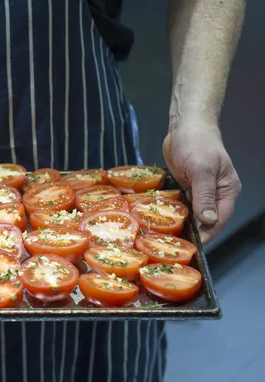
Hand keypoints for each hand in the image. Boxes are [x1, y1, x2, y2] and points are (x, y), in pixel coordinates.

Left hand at [163, 117, 240, 243]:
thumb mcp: (201, 169)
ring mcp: (200, 191)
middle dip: (194, 231)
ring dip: (182, 223)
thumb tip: (208, 219)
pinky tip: (162, 221)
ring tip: (167, 238)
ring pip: (193, 214)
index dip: (208, 234)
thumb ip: (205, 195)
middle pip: (206, 220)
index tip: (194, 246)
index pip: (220, 219)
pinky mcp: (187, 187)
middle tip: (175, 245)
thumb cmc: (197, 143)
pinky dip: (174, 212)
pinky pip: (182, 204)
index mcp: (226, 190)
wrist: (185, 126)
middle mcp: (215, 193)